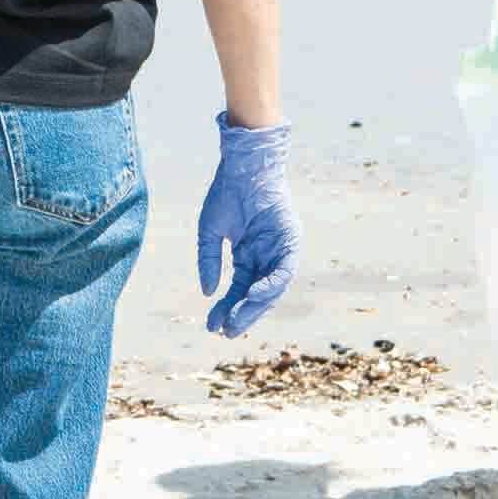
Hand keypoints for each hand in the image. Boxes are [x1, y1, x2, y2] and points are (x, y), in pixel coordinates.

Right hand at [196, 113, 299, 338]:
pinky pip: (284, 269)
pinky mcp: (290, 240)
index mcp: (248, 256)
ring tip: (239, 320)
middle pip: (256, 294)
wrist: (242, 166)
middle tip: (228, 332)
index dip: (225, 308)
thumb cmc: (226, 194)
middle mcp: (265, 256)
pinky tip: (254, 294)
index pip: (238, 289)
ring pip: (272, 287)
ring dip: (256, 305)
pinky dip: (271, 284)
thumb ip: (209, 262)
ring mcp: (279, 249)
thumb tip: (208, 293)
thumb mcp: (209, 232)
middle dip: (243, 314)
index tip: (212, 326)